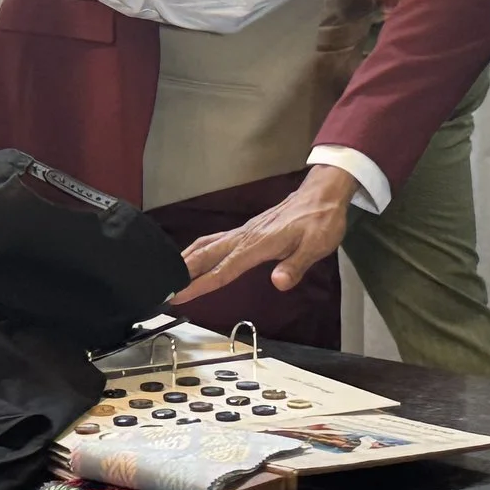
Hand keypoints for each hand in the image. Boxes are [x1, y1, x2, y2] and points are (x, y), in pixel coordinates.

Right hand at [177, 166, 358, 301]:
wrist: (323, 193)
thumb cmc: (321, 220)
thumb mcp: (316, 246)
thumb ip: (295, 265)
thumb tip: (278, 283)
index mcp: (259, 244)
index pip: (224, 268)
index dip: (201, 284)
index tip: (180, 295)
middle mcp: (246, 236)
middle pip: (208, 254)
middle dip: (185, 272)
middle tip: (165, 289)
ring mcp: (246, 230)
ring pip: (209, 244)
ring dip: (189, 258)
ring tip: (172, 273)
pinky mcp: (249, 228)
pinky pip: (217, 239)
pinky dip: (201, 249)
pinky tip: (197, 255)